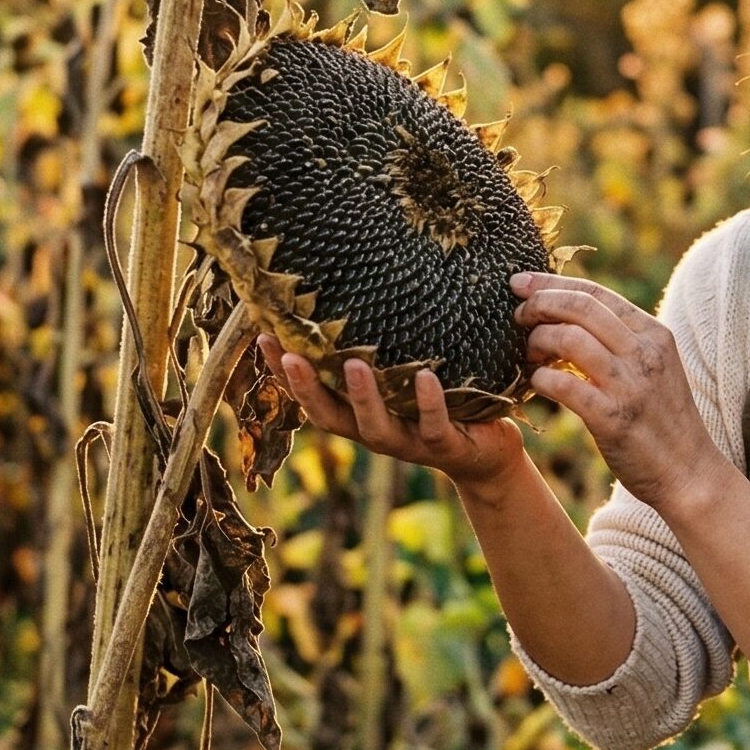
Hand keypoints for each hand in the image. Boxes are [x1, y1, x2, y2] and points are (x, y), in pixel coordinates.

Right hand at [256, 333, 525, 494]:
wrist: (486, 456)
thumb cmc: (440, 406)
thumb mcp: (403, 381)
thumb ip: (381, 353)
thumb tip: (357, 293)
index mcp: (357, 416)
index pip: (310, 396)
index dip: (282, 373)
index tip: (263, 337)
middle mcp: (374, 432)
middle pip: (329, 416)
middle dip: (306, 387)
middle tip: (289, 353)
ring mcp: (407, 442)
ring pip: (375, 426)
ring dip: (362, 396)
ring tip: (353, 363)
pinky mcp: (444, 445)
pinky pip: (433, 424)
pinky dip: (428, 401)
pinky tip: (425, 375)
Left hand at [511, 271, 724, 516]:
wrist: (689, 473)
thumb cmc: (663, 420)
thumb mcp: (655, 368)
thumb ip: (623, 341)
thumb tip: (569, 316)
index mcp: (655, 335)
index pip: (597, 293)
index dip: (553, 284)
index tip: (521, 283)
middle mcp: (645, 354)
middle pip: (581, 307)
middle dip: (539, 303)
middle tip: (517, 315)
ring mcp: (630, 386)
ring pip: (569, 339)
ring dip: (537, 341)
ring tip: (528, 354)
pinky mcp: (613, 418)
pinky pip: (563, 386)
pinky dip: (541, 379)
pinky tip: (537, 383)